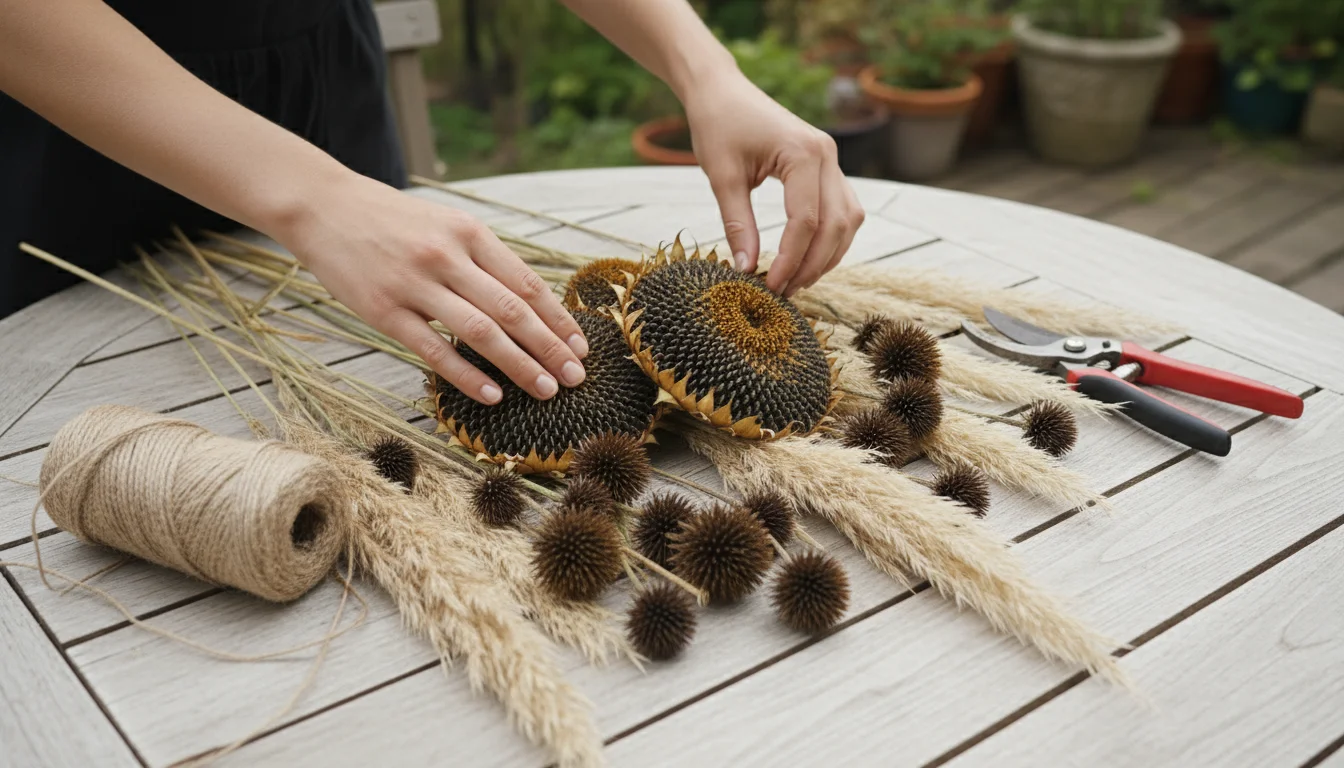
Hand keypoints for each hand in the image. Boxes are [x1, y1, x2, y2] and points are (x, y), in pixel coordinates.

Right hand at [275, 173, 587, 404]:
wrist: (323, 206)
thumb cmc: (392, 220)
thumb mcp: (445, 225)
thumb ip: (484, 261)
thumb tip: (531, 304)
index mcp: (469, 233)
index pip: (526, 283)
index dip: (558, 319)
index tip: (581, 347)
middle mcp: (447, 257)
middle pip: (512, 310)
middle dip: (551, 348)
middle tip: (577, 377)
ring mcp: (414, 284)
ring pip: (481, 332)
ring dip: (519, 365)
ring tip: (546, 390)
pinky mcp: (383, 310)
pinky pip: (434, 350)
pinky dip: (467, 375)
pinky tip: (493, 394)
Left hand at [684, 72, 864, 296]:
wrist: (722, 90)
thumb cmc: (718, 125)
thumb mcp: (723, 177)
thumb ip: (738, 224)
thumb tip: (746, 269)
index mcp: (804, 153)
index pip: (806, 221)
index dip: (790, 260)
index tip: (770, 286)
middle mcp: (828, 155)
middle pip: (835, 225)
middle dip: (812, 265)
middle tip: (784, 292)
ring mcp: (832, 161)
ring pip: (848, 220)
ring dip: (828, 255)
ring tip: (796, 281)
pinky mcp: (827, 168)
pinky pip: (843, 210)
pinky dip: (831, 238)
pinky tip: (807, 258)